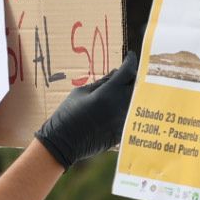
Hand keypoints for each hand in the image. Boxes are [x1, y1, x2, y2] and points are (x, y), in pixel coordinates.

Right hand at [33, 50, 138, 168]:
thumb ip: (101, 82)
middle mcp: (120, 106)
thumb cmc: (67, 114)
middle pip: (137, 86)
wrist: (63, 143)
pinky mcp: (122, 133)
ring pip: (137, 102)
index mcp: (108, 93)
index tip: (130, 57)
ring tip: (126, 89)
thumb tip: (116, 72)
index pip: (128, 71)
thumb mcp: (80, 92)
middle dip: (134, 77)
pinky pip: (131, 116)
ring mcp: (123, 121)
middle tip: (128, 74)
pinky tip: (121, 107)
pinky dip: (129, 108)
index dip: (131, 61)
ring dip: (133, 93)